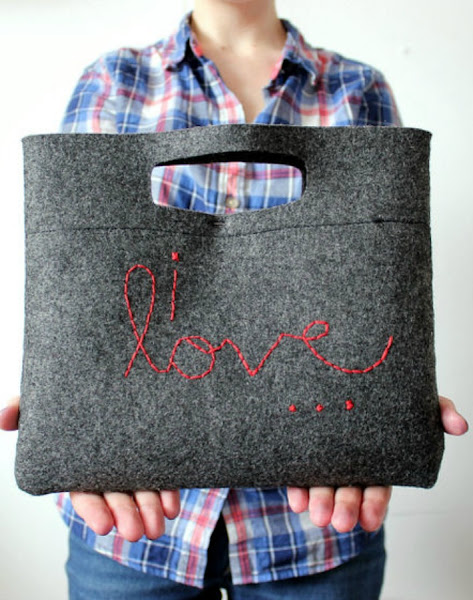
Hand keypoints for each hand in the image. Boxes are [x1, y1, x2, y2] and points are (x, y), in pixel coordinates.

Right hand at [1, 395, 180, 541]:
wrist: (115, 387)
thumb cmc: (70, 401)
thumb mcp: (45, 404)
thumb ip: (23, 410)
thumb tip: (4, 418)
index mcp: (79, 465)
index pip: (85, 493)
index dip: (94, 510)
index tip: (103, 526)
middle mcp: (106, 468)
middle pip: (116, 496)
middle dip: (126, 514)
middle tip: (135, 532)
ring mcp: (132, 465)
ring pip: (141, 492)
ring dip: (150, 510)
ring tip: (158, 526)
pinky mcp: (153, 458)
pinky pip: (162, 478)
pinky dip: (168, 493)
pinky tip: (173, 507)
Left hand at [287, 395, 467, 532]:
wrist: (336, 383)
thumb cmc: (380, 399)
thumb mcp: (415, 402)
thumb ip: (438, 411)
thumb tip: (460, 426)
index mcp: (378, 462)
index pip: (377, 490)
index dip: (373, 507)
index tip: (368, 522)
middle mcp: (351, 466)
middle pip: (348, 492)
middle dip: (344, 508)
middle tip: (339, 522)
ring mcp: (326, 462)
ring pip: (323, 487)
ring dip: (320, 502)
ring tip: (316, 515)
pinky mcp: (304, 455)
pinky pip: (299, 474)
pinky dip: (297, 488)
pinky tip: (295, 500)